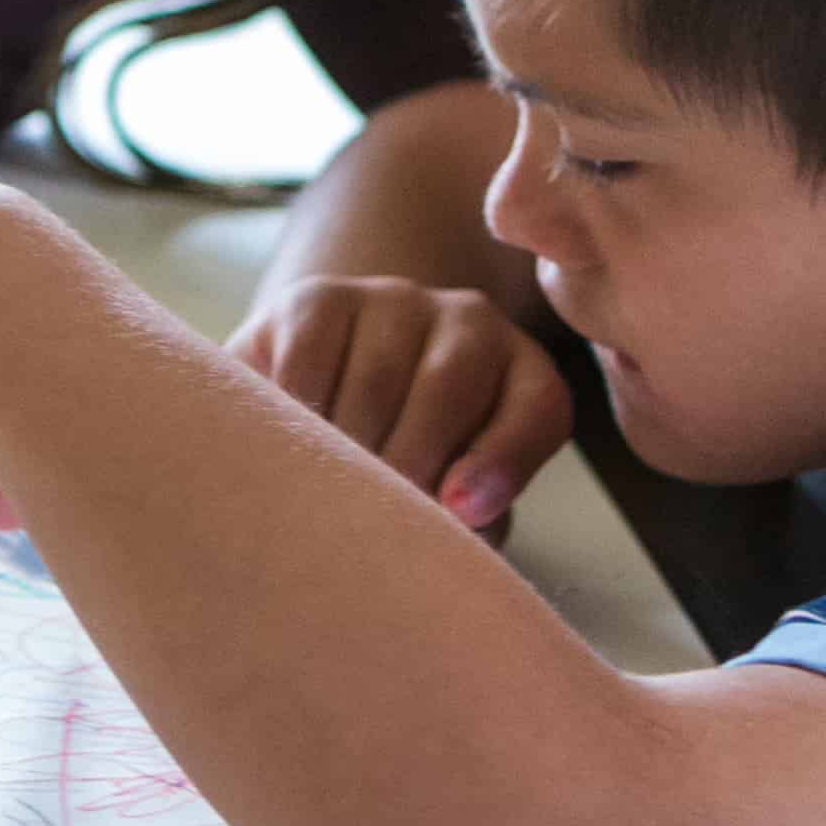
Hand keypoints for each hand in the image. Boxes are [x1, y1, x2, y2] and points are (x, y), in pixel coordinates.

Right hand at [237, 274, 571, 533]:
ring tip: (325, 494)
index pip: (537, 409)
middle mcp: (470, 322)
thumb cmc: (407, 466)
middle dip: (407, 464)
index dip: (502, 460)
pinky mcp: (318, 298)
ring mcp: (393, 301)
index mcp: (522, 375)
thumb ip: (462, 518)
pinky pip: (308, 360)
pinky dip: (295, 416)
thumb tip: (443, 527)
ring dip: (346, 449)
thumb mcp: (452, 499)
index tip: (461, 512)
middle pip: (448, 388)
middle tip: (371, 521)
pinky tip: (289, 450)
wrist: (332, 388)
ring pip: (375, 377)